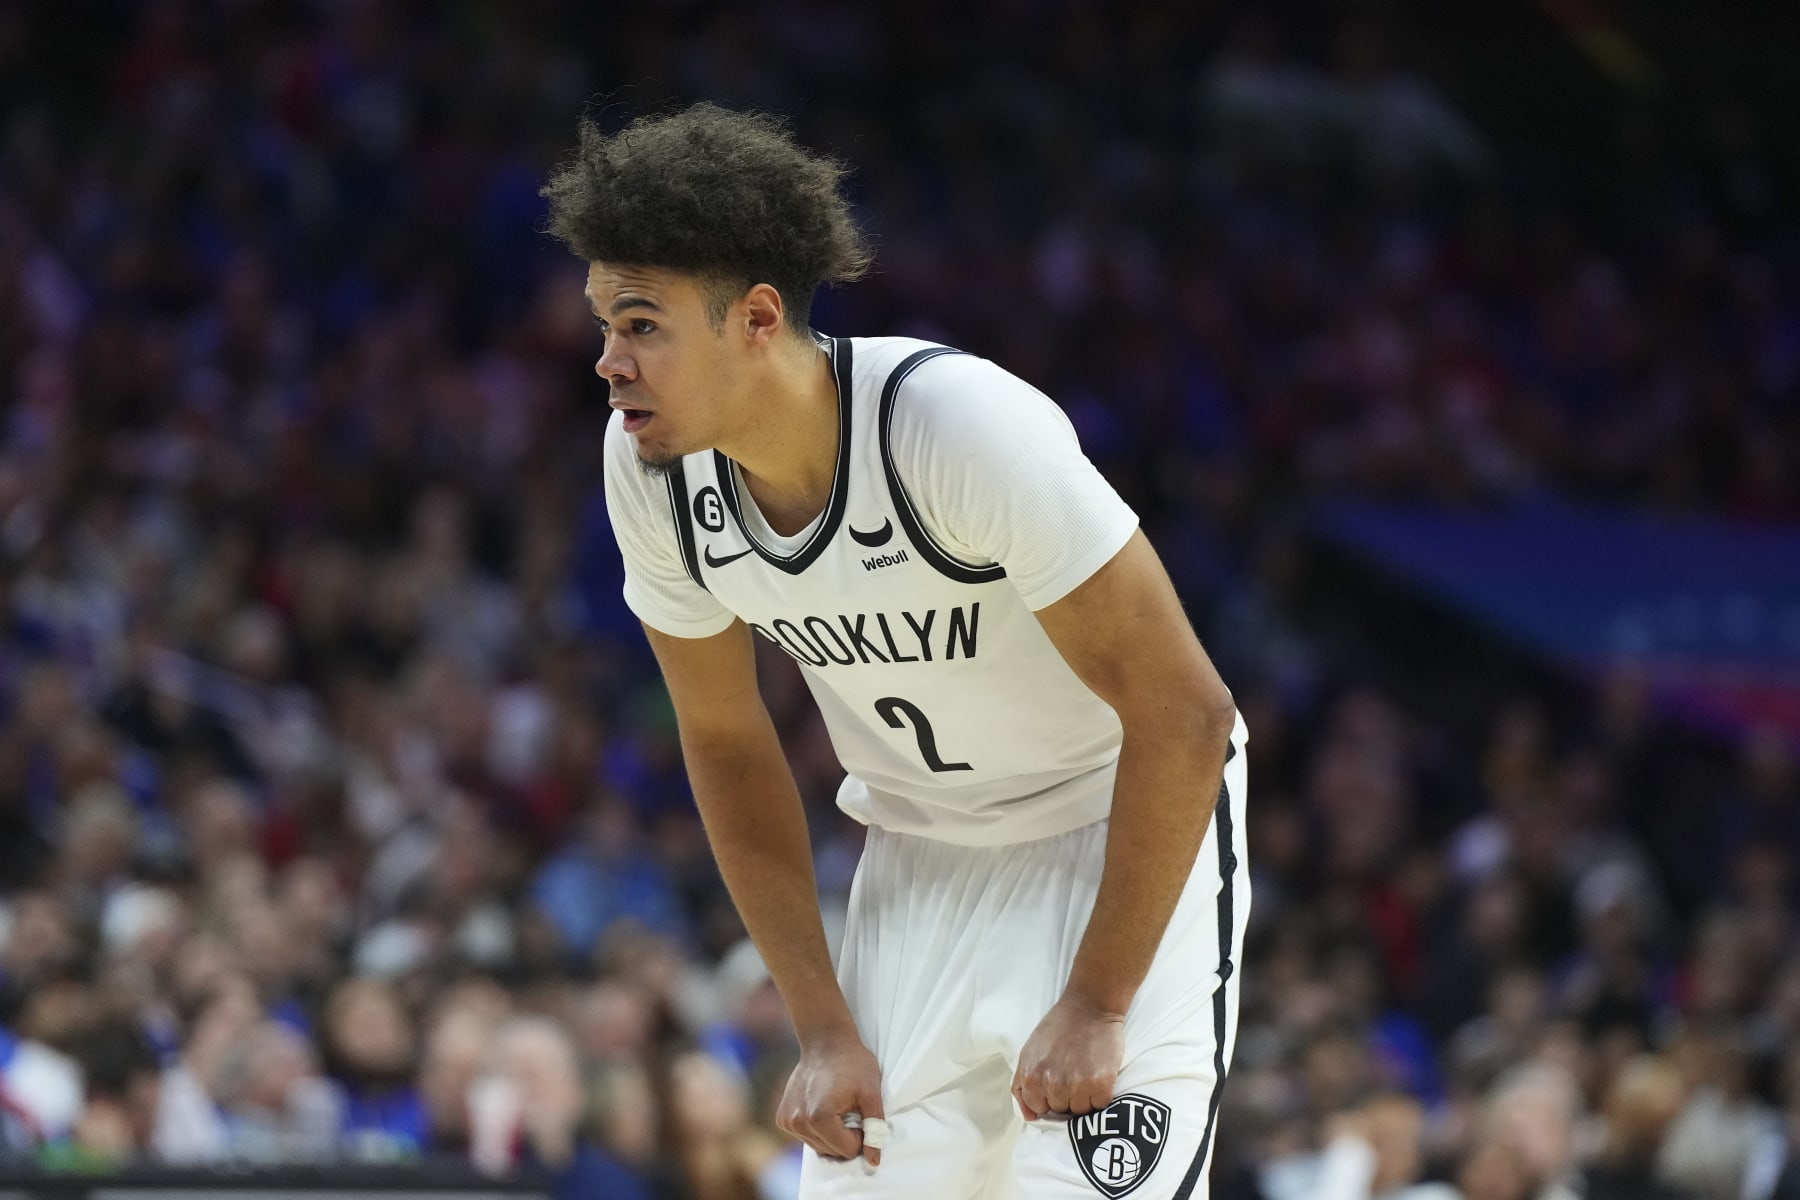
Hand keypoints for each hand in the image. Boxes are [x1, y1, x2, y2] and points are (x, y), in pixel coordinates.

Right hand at [776, 1028, 885, 1166]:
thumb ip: (874, 1129)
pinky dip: (817, 1129)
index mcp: (819, 1118)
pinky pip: (806, 1137)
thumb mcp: (872, 1093)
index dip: (860, 1135)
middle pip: (831, 1152)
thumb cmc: (852, 1063)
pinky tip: (822, 1106)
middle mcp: (798, 1122)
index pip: (847, 1150)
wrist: (825, 1040)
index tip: (860, 1113)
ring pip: (818, 1147)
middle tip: (850, 1109)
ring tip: (837, 1107)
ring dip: (831, 1134)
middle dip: (845, 1136)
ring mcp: (787, 1121)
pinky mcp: (782, 1118)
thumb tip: (873, 1162)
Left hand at [1011, 993, 1126, 1119]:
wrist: (1089, 1007)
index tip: (1056, 1080)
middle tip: (1072, 1071)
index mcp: (1032, 1077)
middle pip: (1061, 1110)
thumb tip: (1030, 1117)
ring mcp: (1078, 1085)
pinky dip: (1101, 1094)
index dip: (1048, 1096)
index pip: (1038, 1108)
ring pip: (1081, 1111)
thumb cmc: (1058, 1028)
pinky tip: (1098, 1074)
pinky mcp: (1101, 1084)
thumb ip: (1021, 1085)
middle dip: (1066, 1095)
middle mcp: (1053, 1084)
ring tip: (1085, 1072)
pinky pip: (1100, 1105)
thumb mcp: (1028, 1052)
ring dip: (1084, 1096)